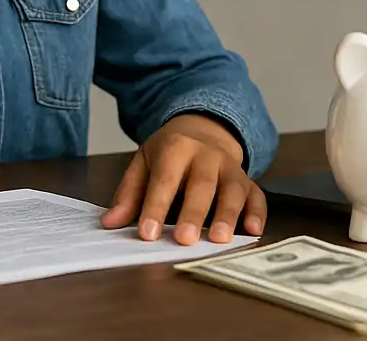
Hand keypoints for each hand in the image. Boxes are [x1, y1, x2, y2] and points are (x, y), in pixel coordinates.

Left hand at [100, 114, 265, 244]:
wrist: (204, 127)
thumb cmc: (171, 151)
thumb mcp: (145, 162)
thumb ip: (129, 193)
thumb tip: (109, 222)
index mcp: (177, 147)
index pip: (165, 179)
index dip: (155, 206)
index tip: (147, 233)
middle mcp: (207, 155)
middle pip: (202, 184)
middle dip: (194, 212)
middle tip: (185, 239)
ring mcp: (230, 167)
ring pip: (233, 190)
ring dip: (227, 215)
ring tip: (219, 239)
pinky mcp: (248, 180)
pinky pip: (257, 196)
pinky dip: (257, 213)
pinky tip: (253, 230)